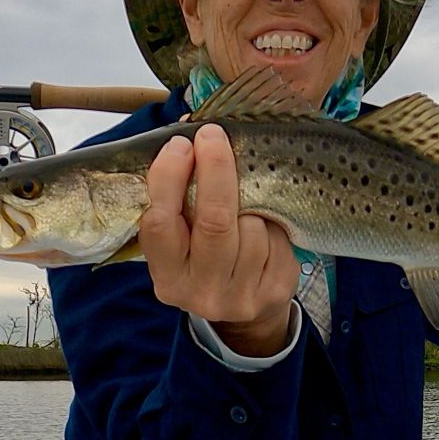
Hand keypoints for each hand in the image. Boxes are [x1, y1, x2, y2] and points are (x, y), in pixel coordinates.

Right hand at [139, 123, 298, 356]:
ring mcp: (239, 296)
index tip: (182, 143)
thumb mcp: (181, 237)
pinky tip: (265, 226)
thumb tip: (190, 123)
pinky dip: (273, 223)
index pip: (160, 222)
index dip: (170, 177)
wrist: (242, 316)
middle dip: (216, 170)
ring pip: (252, 227)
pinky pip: (278, 240)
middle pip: (213, 221)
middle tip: (215, 136)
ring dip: (252, 203)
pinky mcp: (274, 293)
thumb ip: (177, 193)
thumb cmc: (205, 257)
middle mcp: (199, 292)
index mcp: (166, 275)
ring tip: (245, 205)